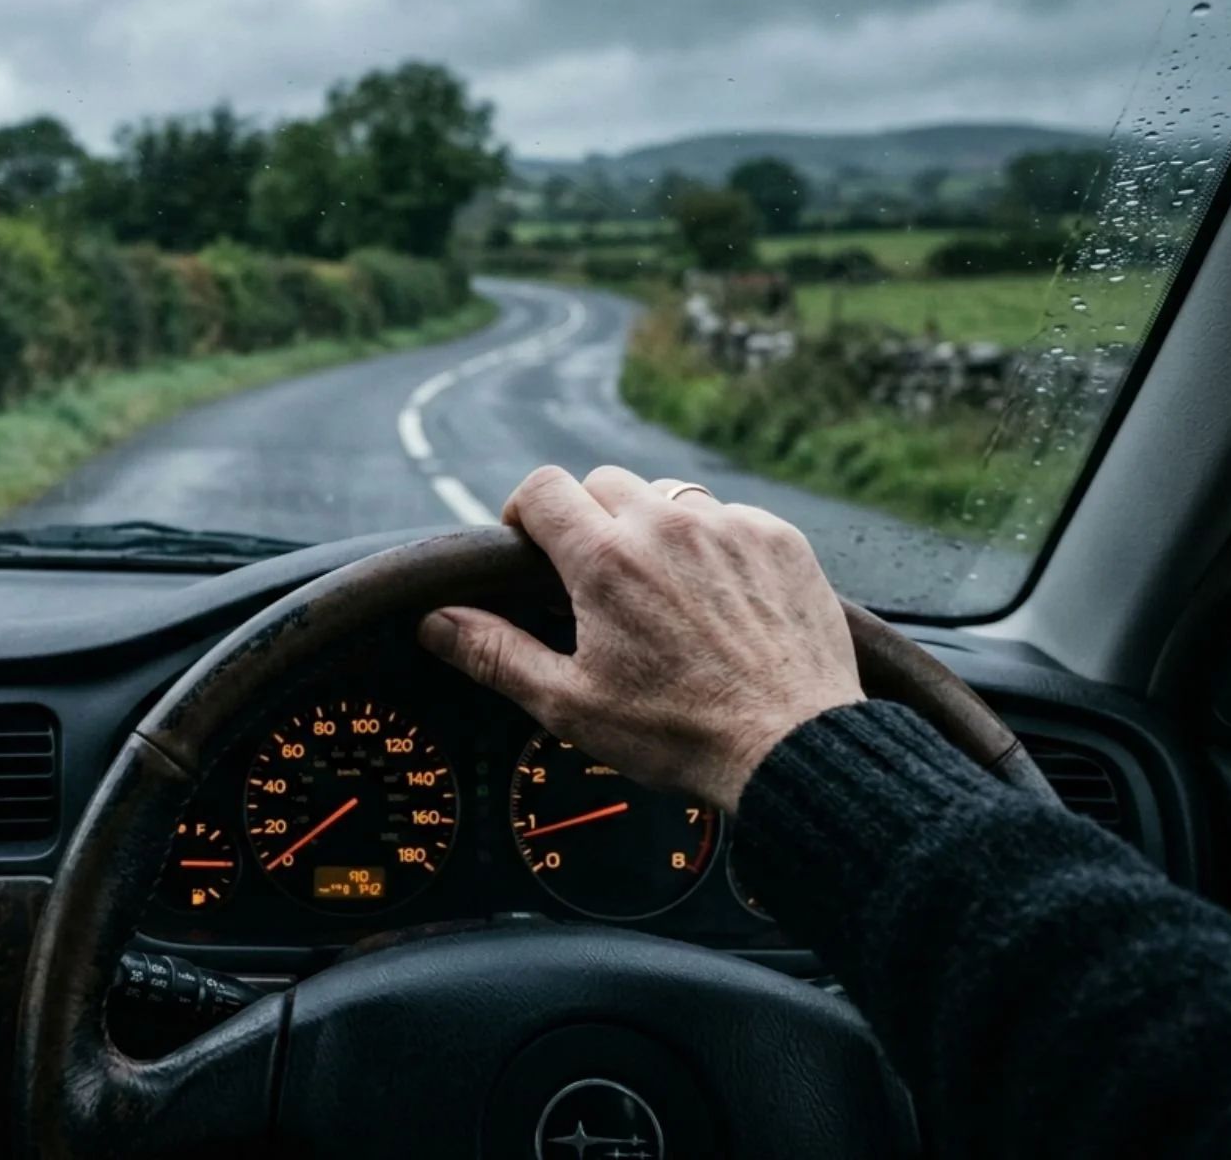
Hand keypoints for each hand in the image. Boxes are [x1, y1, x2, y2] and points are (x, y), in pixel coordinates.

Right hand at [419, 465, 864, 809]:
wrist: (797, 749)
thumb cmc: (678, 735)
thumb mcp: (570, 705)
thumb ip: (496, 654)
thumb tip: (433, 622)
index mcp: (605, 560)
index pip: (541, 488)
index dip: (526, 514)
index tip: (531, 549)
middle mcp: (666, 525)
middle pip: (602, 482)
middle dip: (588, 519)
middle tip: (595, 580)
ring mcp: (730, 526)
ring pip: (667, 494)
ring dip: (651, 524)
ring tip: (658, 588)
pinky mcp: (779, 539)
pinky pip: (728, 515)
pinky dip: (711, 543)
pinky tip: (715, 599)